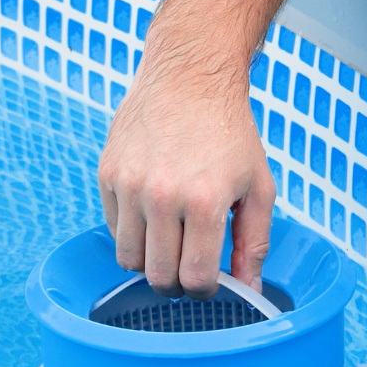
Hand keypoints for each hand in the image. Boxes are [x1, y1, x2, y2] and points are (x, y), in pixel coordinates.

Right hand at [97, 0, 286, 297]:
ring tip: (169, 242)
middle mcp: (162, 197)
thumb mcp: (258, 186)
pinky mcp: (108, 175)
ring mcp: (130, 186)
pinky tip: (152, 214)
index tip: (209, 281)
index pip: (195, 278)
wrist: (189, 77)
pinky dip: (132, 233)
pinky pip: (113, 229)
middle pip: (159, 277)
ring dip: (150, 262)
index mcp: (205, 202)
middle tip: (188, 268)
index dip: (205, 290)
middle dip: (176, 284)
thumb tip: (249, 288)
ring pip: (129, 259)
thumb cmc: (230, 132)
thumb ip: (255, 242)